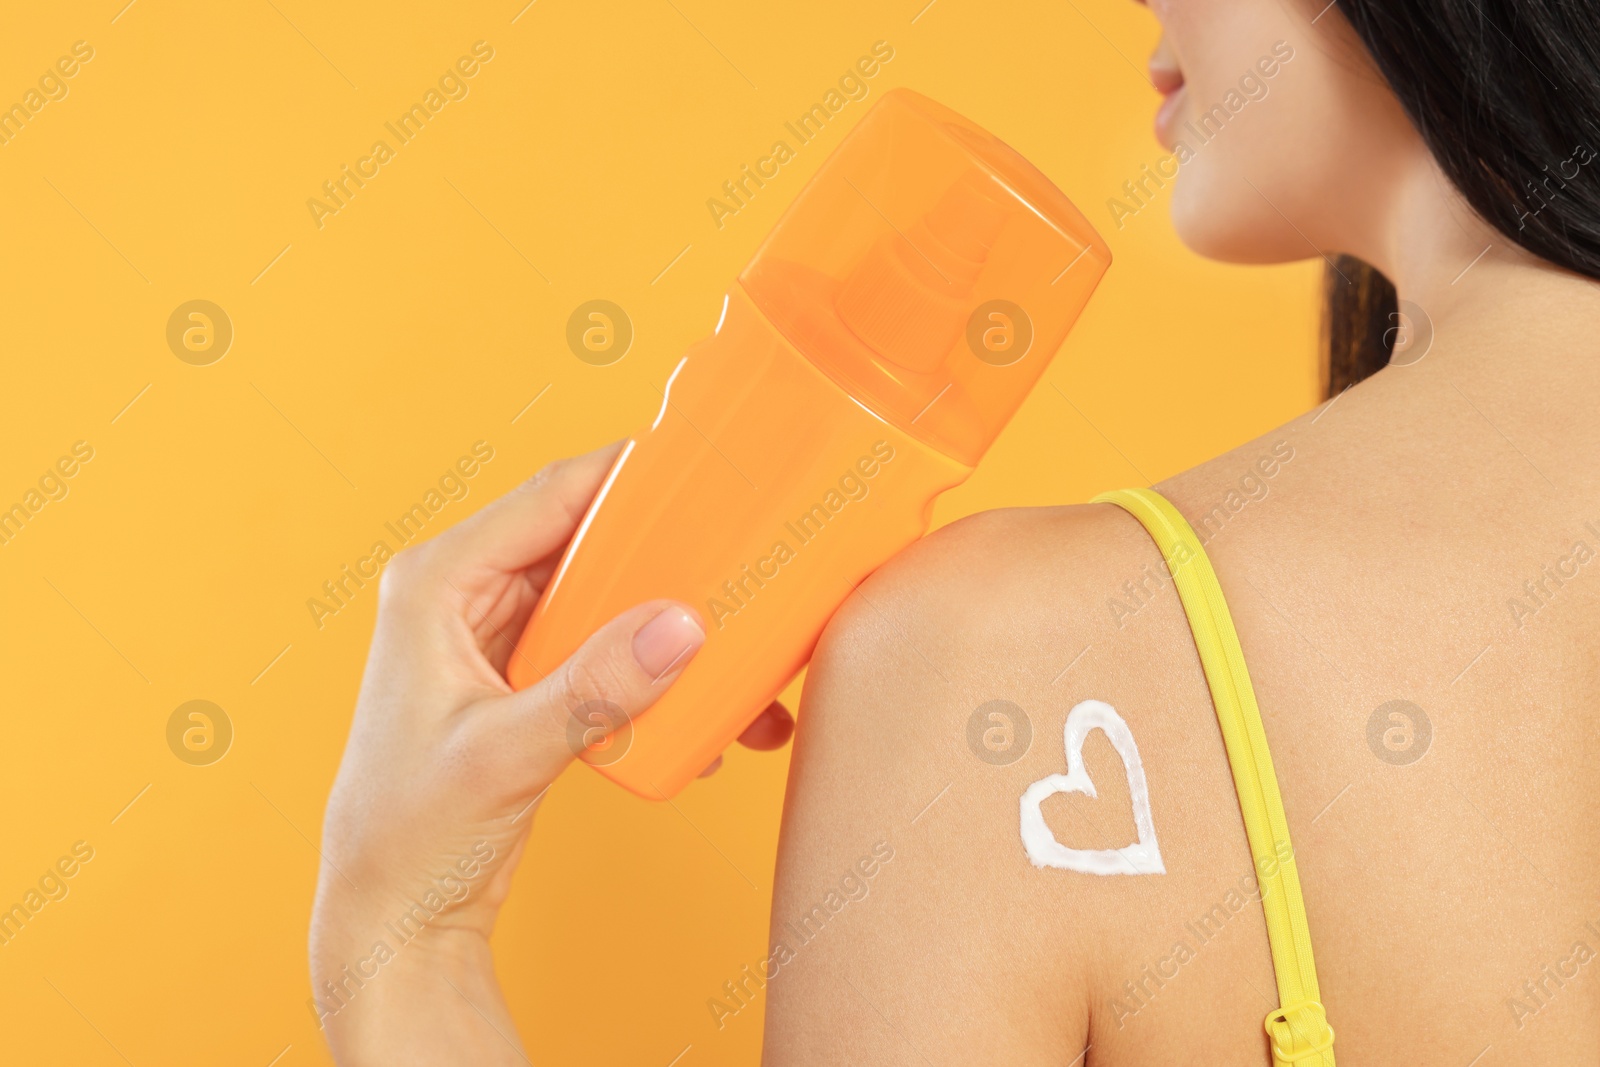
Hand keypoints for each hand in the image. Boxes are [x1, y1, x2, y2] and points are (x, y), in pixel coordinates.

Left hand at [309, 442, 792, 1065]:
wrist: (395, 915)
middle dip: (663, 553)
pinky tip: (699, 703)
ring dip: (664, 619)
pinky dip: (650, 667)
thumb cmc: (409, 832)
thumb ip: (595, 688)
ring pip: (602, 596)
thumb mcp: (505, 754)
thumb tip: (680, 626)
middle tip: (736, 555)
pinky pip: (603, 647)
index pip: (548, 498)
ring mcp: (498, 638)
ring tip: (735, 643)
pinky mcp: (527, 681)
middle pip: (586, 541)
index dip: (625, 476)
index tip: (698, 469)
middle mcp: (467, 595)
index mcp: (438, 582)